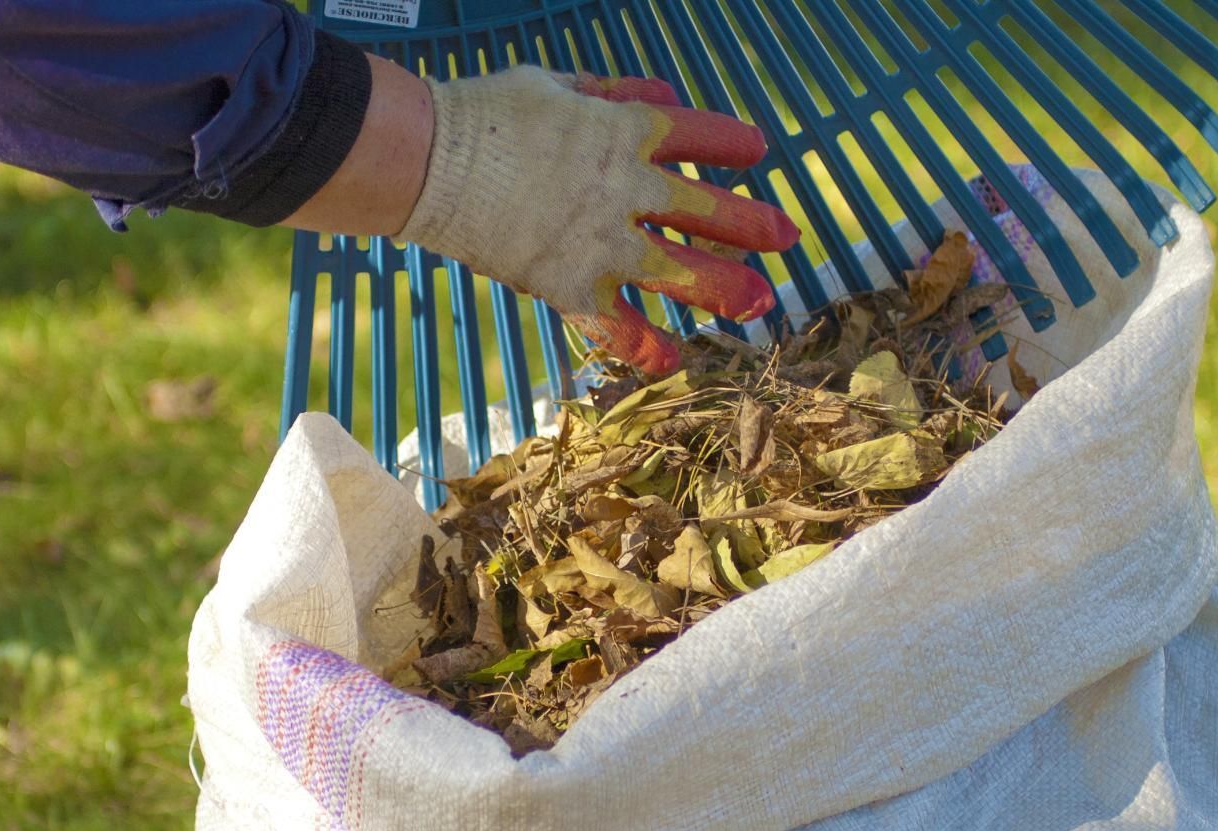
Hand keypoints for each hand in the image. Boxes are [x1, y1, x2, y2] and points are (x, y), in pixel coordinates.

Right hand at [395, 67, 797, 374]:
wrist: (432, 163)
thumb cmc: (485, 114)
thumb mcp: (556, 83)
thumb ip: (614, 90)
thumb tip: (665, 95)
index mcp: (624, 131)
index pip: (697, 135)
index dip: (732, 142)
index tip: (757, 151)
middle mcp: (626, 190)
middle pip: (707, 211)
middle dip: (752, 225)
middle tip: (786, 238)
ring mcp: (602, 242)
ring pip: (679, 272)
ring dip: (724, 289)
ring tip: (759, 303)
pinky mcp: (570, 285)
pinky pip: (617, 325)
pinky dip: (644, 346)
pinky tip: (670, 360)